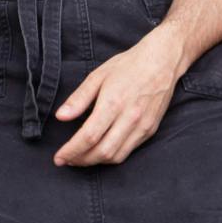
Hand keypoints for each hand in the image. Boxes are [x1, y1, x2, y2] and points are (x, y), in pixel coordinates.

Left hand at [53, 26, 186, 167]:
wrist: (162, 61)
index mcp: (113, 103)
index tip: (59, 158)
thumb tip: (61, 117)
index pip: (88, 137)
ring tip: (81, 158)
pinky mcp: (150, 129)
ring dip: (96, 162)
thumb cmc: (128, 65)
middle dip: (81, 160)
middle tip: (67, 160)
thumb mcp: (98, 76)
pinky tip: (101, 150)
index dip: (71, 151)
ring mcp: (142, 126)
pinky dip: (112, 156)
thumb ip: (78, 99)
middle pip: (102, 152)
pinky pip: (129, 151)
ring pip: (116, 156)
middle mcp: (129, 118)